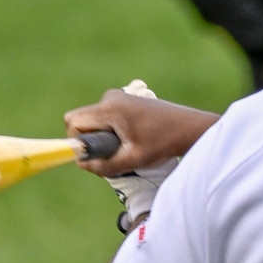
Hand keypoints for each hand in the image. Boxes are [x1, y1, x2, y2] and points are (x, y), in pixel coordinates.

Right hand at [64, 87, 218, 174]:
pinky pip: (104, 117)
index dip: (76, 142)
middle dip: (89, 141)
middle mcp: (110, 98)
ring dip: (101, 137)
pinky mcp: (124, 100)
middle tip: (111, 154)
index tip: (91, 156)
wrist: (189, 127)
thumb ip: (105, 165)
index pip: (73, 121)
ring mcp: (117, 97)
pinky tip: (132, 140)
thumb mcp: (133, 160)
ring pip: (93, 120)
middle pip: (81, 120)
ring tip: (126, 148)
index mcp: (110, 109)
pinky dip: (110, 131)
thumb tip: (82, 164)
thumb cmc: (164, 143)